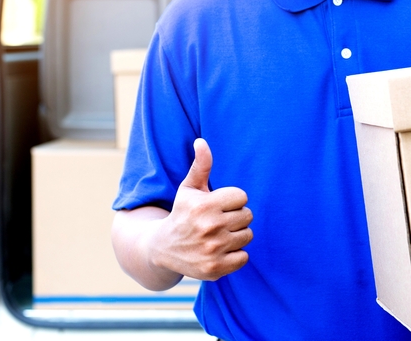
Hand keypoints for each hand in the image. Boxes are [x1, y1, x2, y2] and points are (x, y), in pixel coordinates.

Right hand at [149, 138, 252, 280]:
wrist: (162, 248)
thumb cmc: (182, 213)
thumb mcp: (189, 189)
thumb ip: (200, 165)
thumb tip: (201, 141)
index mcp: (205, 205)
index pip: (243, 197)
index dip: (232, 200)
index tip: (219, 205)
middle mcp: (209, 227)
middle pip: (248, 216)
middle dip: (236, 217)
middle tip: (220, 221)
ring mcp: (213, 250)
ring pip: (248, 236)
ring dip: (237, 235)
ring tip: (220, 235)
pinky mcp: (215, 269)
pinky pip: (244, 257)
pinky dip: (236, 254)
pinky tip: (220, 250)